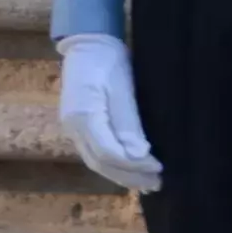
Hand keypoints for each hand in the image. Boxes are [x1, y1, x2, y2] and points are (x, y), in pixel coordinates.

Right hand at [54, 35, 161, 192]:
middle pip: (100, 163)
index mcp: (83, 116)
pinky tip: (130, 170)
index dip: (134, 166)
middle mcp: (73, 127)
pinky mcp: (78, 127)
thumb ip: (129, 124)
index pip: (109, 153)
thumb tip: (139, 156)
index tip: (159, 169)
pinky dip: (113, 165)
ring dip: (121, 175)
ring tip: (147, 184)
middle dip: (129, 177)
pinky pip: (94, 153)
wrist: (89, 47)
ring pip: (96, 161)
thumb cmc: (109, 63)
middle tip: (157, 185)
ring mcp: (72, 128)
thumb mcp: (123, 90)